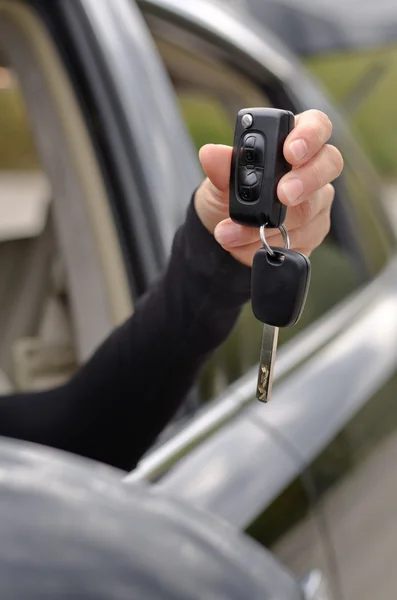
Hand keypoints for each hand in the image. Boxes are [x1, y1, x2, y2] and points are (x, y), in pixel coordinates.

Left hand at [194, 109, 342, 265]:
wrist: (222, 228)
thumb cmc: (227, 192)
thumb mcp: (218, 180)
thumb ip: (220, 168)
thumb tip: (211, 154)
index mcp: (291, 141)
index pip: (316, 125)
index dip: (310, 135)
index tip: (291, 152)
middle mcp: (311, 169)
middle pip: (329, 165)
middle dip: (305, 181)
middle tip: (283, 195)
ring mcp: (316, 203)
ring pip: (309, 211)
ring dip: (269, 225)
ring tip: (233, 233)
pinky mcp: (312, 234)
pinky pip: (299, 241)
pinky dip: (267, 245)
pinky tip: (245, 246)